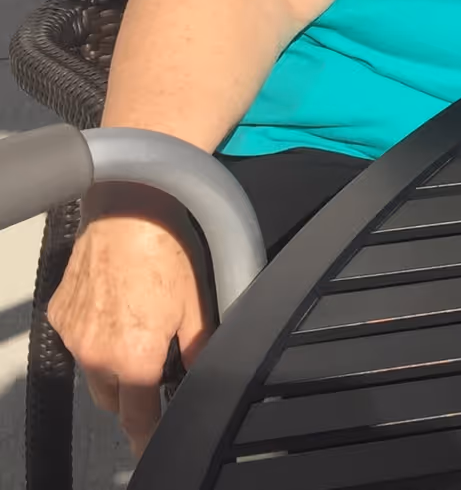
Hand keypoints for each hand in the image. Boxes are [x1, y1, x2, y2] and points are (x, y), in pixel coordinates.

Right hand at [47, 210, 208, 457]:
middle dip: (133, 394)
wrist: (129, 212)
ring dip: (113, 364)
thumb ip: (199, 347)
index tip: (149, 448)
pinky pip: (78, 340)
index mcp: (134, 359)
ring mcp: (74, 335)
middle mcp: (97, 355)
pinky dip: (95, 335)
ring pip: (93, 370)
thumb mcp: (198, 303)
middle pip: (112, 399)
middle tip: (154, 371)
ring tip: (138, 328)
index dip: (146, 436)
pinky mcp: (60, 314)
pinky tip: (117, 307)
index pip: (138, 417)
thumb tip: (202, 373)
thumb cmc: (168, 252)